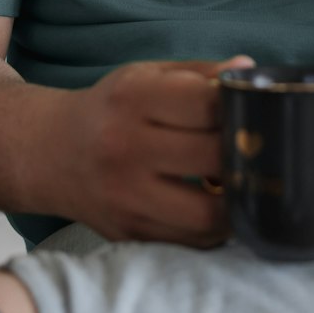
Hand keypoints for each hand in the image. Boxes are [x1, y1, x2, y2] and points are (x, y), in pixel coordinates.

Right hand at [50, 54, 254, 245]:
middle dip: (245, 154)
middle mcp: (126, 148)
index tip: (256, 112)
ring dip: (237, 201)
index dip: (240, 108)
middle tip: (260, 150)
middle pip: (212, 157)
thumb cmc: (113, 108)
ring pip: (207, 213)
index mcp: (134, 98)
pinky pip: (190, 241)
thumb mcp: (148, 76)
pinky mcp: (129, 235)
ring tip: (245, 184)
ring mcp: (126, 198)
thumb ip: (200, 73)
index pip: (206, 104)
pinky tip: (220, 206)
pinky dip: (214, 228)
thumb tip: (249, 71)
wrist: (53, 152)